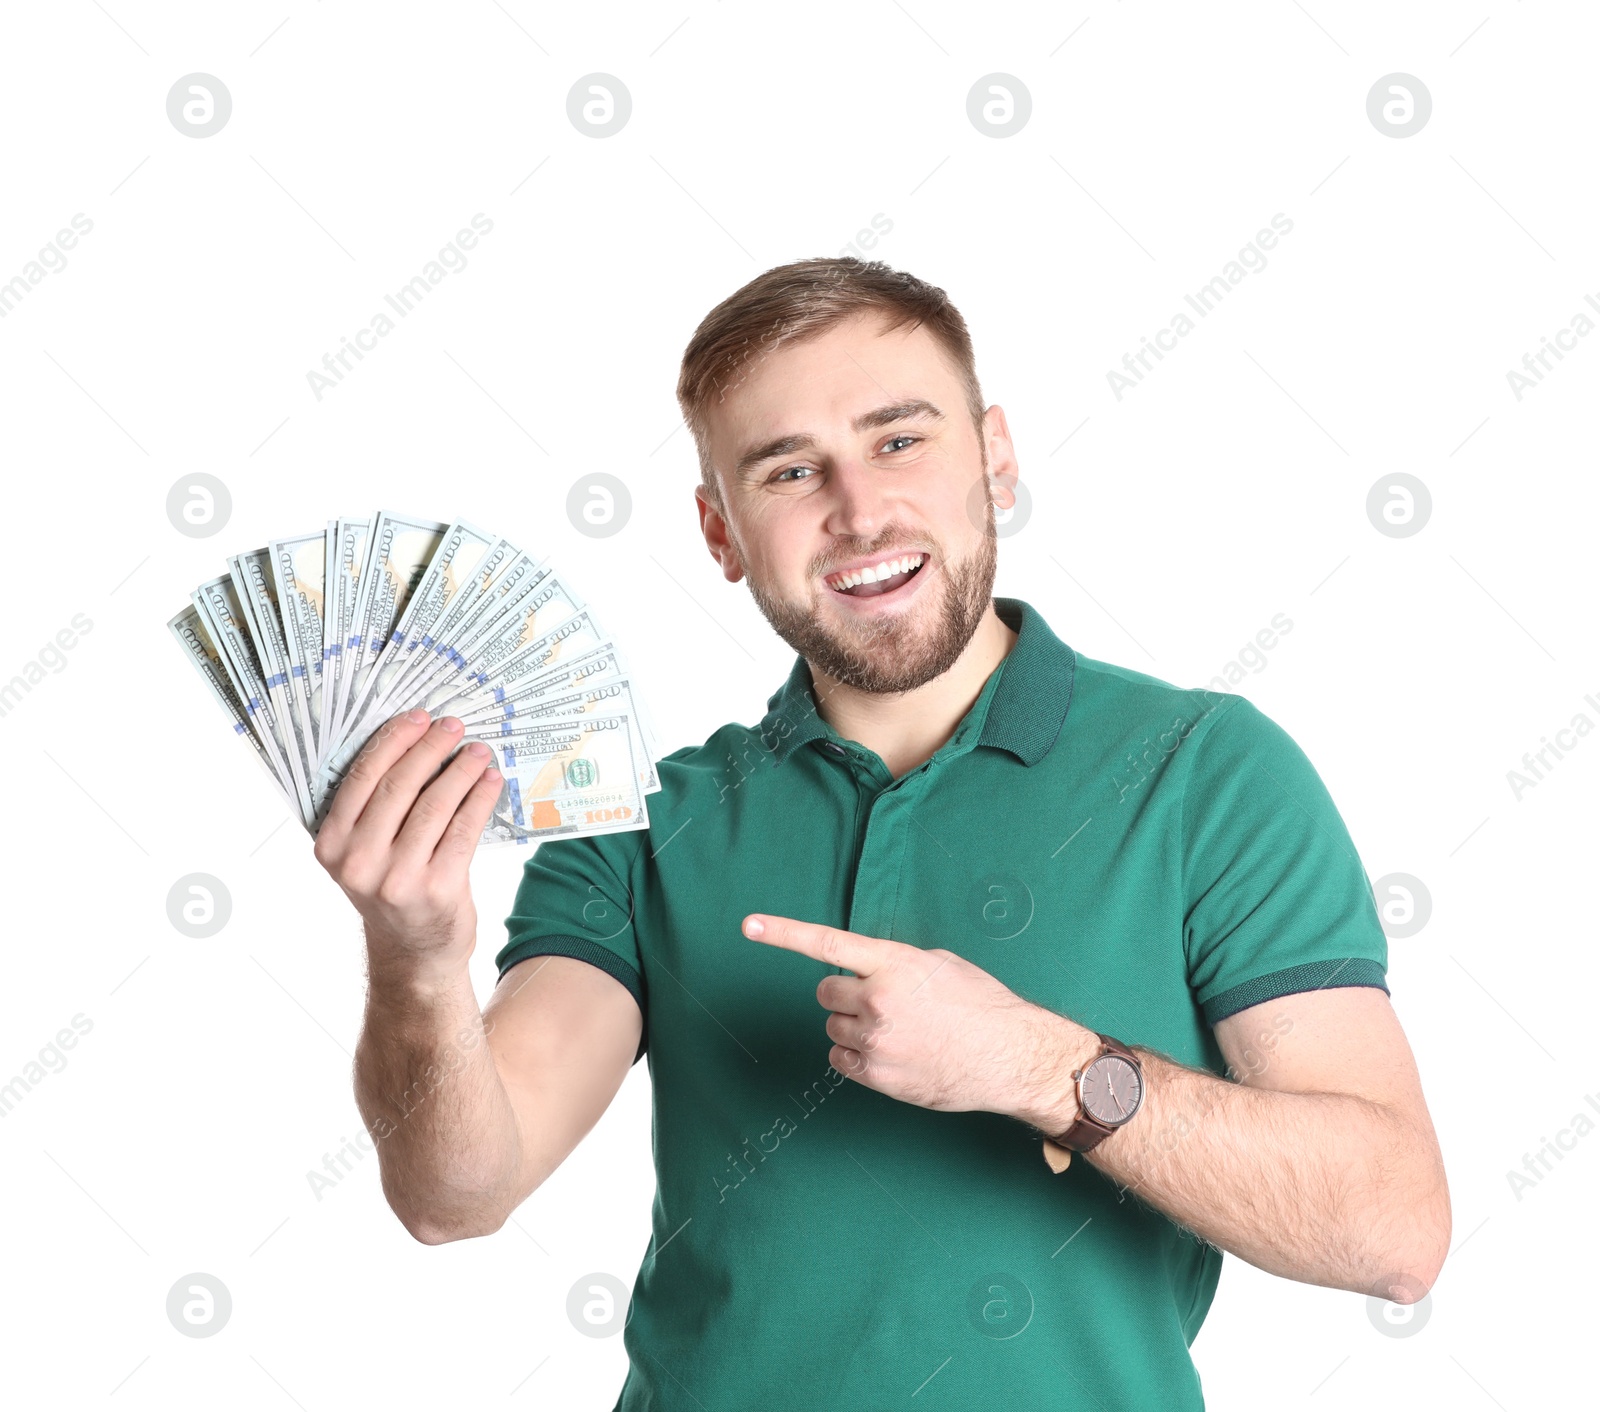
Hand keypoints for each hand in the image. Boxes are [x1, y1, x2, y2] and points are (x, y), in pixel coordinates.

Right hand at [313, 710, 502, 981]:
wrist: (413, 952)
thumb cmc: (391, 890)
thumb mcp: (363, 854)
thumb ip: (373, 810)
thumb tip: (413, 743)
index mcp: (331, 845)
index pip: (361, 778)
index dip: (393, 741)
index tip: (419, 718)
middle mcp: (358, 862)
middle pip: (399, 786)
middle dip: (430, 748)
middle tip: (454, 726)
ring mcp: (398, 878)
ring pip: (435, 804)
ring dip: (461, 770)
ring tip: (478, 752)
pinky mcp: (438, 888)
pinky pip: (464, 829)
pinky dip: (480, 799)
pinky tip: (490, 782)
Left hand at [742, 913, 1092, 1122]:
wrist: (1008, 1055)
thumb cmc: (980, 1003)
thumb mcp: (939, 964)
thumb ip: (894, 962)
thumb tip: (866, 968)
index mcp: (893, 963)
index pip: (826, 943)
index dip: (783, 933)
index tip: (749, 925)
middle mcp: (877, 999)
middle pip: (825, 992)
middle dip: (844, 995)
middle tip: (880, 1002)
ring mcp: (874, 1040)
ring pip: (833, 1027)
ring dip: (854, 1025)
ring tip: (898, 1030)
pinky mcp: (876, 1075)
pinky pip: (840, 1060)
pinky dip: (857, 1055)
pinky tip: (892, 1053)